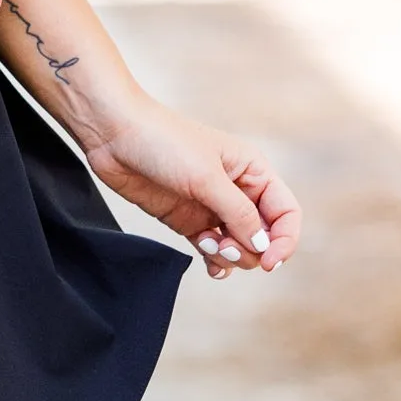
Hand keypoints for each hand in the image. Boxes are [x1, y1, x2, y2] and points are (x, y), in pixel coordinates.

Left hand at [83, 101, 301, 280]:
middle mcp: (238, 190)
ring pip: (239, 246)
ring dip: (230, 256)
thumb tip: (262, 246)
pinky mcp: (188, 219)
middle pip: (265, 235)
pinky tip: (211, 266)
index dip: (285, 240)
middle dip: (250, 249)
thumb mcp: (206, 177)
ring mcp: (212, 207)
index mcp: (253, 171)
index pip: (286, 213)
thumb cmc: (163, 142)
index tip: (269, 261)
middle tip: (223, 246)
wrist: (114, 134)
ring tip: (208, 245)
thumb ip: (237, 214)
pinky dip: (217, 262)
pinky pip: (214, 250)